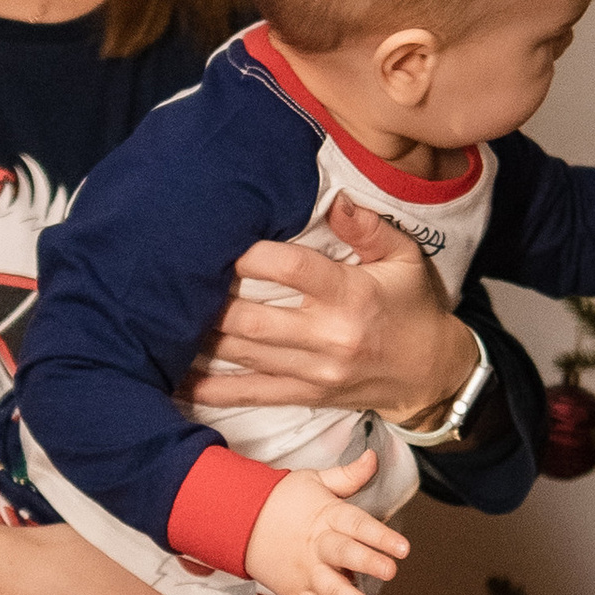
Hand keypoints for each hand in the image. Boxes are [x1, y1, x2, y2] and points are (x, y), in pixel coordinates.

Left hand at [181, 198, 467, 419]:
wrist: (431, 375)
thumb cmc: (413, 308)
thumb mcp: (407, 259)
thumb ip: (370, 228)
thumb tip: (337, 200)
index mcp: (351, 297)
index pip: (293, 271)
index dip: (251, 255)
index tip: (222, 239)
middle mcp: (328, 338)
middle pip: (254, 319)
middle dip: (212, 298)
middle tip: (177, 276)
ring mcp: (313, 372)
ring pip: (244, 353)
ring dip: (200, 337)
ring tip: (163, 316)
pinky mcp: (304, 395)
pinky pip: (250, 393)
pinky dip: (210, 387)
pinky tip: (174, 378)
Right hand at [245, 450, 408, 594]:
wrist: (238, 520)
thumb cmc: (282, 500)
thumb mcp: (314, 480)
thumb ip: (348, 476)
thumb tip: (373, 457)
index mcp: (326, 515)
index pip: (356, 524)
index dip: (380, 535)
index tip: (403, 547)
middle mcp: (316, 545)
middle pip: (343, 555)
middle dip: (368, 564)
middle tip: (391, 572)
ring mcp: (305, 572)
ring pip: (332, 592)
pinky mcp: (294, 592)